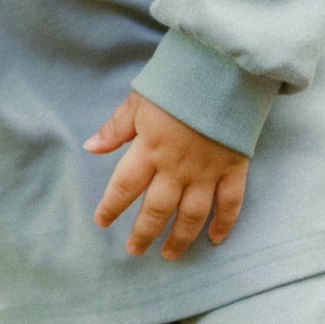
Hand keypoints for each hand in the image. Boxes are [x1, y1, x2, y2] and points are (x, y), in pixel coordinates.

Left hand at [85, 91, 248, 259]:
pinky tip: (215, 239)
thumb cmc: (177, 81)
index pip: (124, 187)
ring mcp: (207, 171)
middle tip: (134, 249)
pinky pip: (230, 203)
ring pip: (191, 215)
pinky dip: (224, 224)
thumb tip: (91, 147)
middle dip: (143, 233)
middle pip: (156, 209)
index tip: (102, 221)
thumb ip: (116, 127)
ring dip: (179, 238)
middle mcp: (176, 167)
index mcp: (149, 148)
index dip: (111, 207)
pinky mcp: (233, 168)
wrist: (224, 69)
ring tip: (168, 254)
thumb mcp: (139, 99)